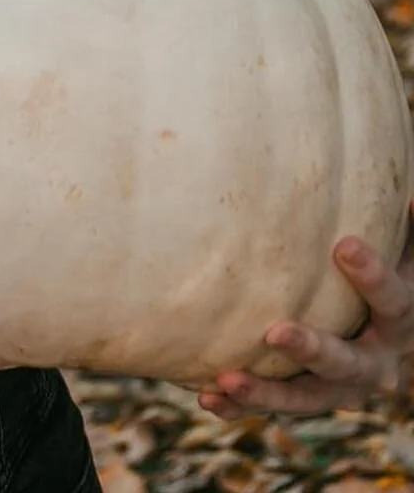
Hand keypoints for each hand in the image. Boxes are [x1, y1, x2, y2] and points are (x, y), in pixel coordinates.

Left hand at [199, 200, 413, 416]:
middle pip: (345, 363)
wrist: (396, 346)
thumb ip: (404, 235)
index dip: (372, 275)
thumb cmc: (392, 282)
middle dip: (312, 350)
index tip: (345, 244)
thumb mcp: (406, 262)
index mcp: (400, 323)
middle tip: (275, 332)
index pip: (392, 301)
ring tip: (225, 380)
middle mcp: (375, 364)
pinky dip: (243, 407)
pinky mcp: (312, 399)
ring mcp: (341, 390)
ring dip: (265, 391)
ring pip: (305, 398)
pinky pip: (276, 407)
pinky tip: (207, 398)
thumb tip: (406, 193)